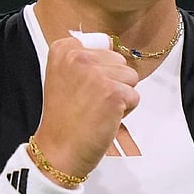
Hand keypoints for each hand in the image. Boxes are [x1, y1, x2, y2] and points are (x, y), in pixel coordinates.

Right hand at [31, 34, 139, 178]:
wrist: (59, 151)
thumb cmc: (64, 119)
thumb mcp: (65, 77)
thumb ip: (85, 58)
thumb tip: (111, 42)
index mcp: (64, 49)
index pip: (104, 47)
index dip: (100, 70)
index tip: (81, 88)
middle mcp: (79, 56)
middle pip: (120, 61)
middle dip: (112, 82)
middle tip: (90, 102)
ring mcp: (96, 74)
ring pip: (130, 78)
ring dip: (120, 96)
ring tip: (97, 110)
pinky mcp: (113, 92)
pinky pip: (134, 97)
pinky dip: (124, 112)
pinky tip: (103, 119)